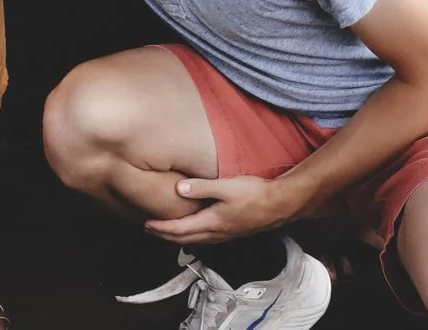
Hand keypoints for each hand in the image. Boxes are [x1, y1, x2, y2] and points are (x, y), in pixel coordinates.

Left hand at [145, 174, 304, 244]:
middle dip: (166, 235)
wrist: (281, 204)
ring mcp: (226, 235)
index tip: (147, 224)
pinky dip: (194, 236)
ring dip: (179, 237)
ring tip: (168, 231)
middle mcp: (217, 233)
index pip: (179, 229)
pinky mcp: (234, 232)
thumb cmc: (256, 194)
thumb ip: (201, 188)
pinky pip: (207, 239)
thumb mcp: (226, 186)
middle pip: (185, 238)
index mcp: (212, 222)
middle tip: (150, 229)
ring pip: (196, 240)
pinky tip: (196, 230)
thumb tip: (178, 189)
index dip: (161, 227)